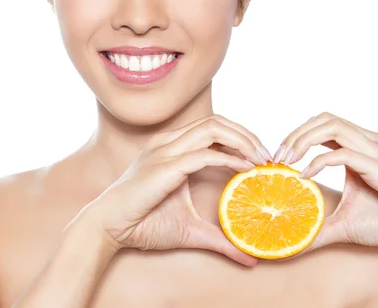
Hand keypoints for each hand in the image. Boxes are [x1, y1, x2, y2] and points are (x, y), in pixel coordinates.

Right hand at [82, 114, 270, 266]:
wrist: (110, 227)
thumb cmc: (143, 223)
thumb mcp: (190, 228)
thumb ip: (219, 237)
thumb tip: (249, 256)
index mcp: (171, 148)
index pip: (212, 128)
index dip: (241, 138)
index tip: (261, 160)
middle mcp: (168, 143)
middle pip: (217, 121)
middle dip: (247, 135)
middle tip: (268, 157)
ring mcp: (165, 151)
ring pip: (213, 128)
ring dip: (243, 140)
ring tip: (261, 159)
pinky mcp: (165, 166)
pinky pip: (205, 154)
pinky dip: (230, 159)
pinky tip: (245, 171)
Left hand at [275, 111, 377, 249]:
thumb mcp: (344, 219)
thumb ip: (319, 222)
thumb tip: (295, 240)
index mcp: (361, 149)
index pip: (325, 124)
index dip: (299, 133)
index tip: (281, 154)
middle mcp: (369, 144)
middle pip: (325, 119)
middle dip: (296, 133)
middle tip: (278, 155)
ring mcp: (375, 153)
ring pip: (333, 126)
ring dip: (303, 140)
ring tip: (287, 160)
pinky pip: (343, 153)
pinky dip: (319, 161)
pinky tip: (305, 175)